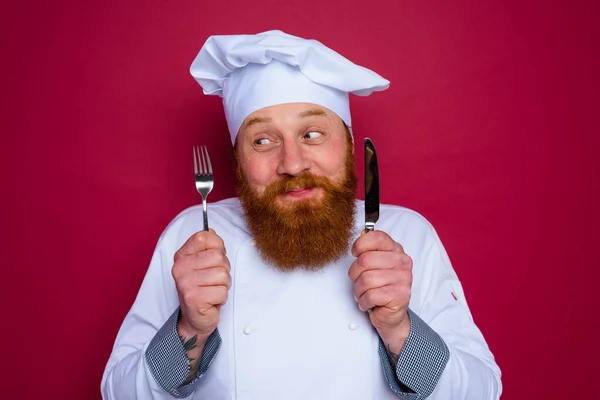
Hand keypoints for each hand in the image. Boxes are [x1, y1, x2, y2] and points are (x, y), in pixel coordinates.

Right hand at [172, 229, 230, 339]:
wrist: (195, 317)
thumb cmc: (203, 288)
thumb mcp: (204, 263)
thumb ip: (208, 246)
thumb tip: (211, 231)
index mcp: (182, 255)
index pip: (205, 236)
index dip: (218, 248)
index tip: (213, 260)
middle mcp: (180, 267)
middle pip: (218, 257)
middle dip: (223, 269)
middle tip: (213, 280)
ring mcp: (185, 283)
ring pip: (223, 274)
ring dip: (223, 285)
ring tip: (212, 290)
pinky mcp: (193, 298)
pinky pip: (222, 291)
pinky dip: (221, 297)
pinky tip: (211, 300)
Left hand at [349, 230, 411, 351]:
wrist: (391, 314)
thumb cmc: (380, 287)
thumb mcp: (374, 265)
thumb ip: (368, 251)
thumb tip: (356, 245)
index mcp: (396, 250)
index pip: (377, 237)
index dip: (360, 244)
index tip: (355, 253)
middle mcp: (402, 262)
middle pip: (365, 260)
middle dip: (355, 274)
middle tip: (358, 281)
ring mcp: (403, 279)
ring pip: (366, 279)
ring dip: (359, 291)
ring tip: (364, 294)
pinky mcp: (400, 296)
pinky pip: (370, 295)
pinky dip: (364, 302)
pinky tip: (369, 303)